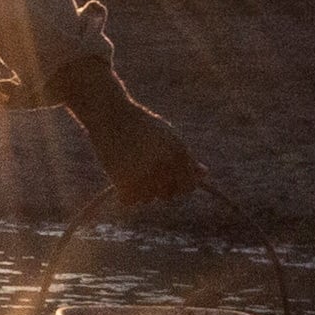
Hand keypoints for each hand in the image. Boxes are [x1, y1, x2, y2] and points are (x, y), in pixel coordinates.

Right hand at [87, 100, 205, 210]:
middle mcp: (165, 167)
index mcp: (179, 154)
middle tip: (145, 170)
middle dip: (159, 187)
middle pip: (167, 195)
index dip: (180, 185)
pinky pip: (129, 200)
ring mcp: (145, 176)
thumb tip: (204, 174)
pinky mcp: (124, 183)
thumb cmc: (141, 124)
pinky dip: (125, 192)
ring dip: (140, 189)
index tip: (170, 180)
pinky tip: (121, 174)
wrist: (110, 115)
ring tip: (131, 167)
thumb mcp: (168, 137)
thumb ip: (186, 158)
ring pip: (147, 198)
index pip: (188, 186)